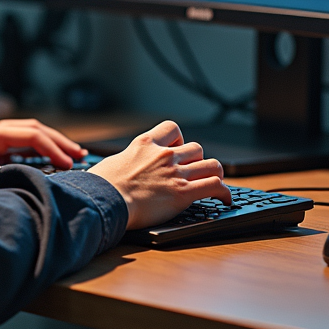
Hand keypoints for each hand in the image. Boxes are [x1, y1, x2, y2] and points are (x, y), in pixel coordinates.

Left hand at [0, 119, 86, 185]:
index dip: (52, 148)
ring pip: (30, 137)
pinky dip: (38, 152)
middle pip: (36, 131)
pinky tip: (46, 162)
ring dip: (51, 144)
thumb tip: (8, 176)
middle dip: (59, 142)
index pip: (31, 136)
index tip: (68, 162)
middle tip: (81, 155)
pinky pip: (20, 147)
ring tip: (71, 155)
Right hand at [90, 120, 229, 229]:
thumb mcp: (117, 160)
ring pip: (212, 165)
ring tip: (213, 183)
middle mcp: (164, 155)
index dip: (178, 140)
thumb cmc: (104, 184)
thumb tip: (130, 166)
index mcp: (146, 143)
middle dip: (196, 161)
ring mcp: (176, 173)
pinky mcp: (183, 193)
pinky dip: (224, 192)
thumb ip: (132, 159)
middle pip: (196, 148)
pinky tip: (224, 199)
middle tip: (191, 174)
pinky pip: (216, 186)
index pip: (173, 129)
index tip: (176, 150)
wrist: (105, 200)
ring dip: (214, 174)